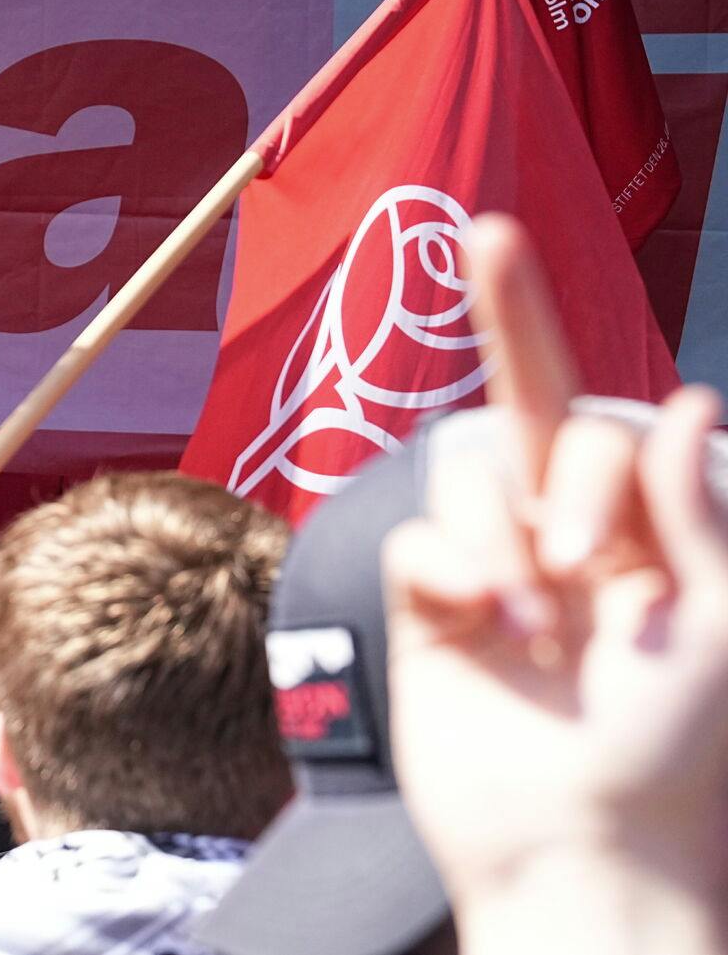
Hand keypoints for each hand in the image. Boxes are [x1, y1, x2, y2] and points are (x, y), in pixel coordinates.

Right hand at [385, 216, 727, 944]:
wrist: (577, 848)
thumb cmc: (671, 750)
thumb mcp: (719, 625)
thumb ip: (696, 512)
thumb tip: (680, 402)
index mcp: (644, 529)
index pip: (601, 415)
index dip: (569, 380)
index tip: (501, 269)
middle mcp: (564, 531)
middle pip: (520, 393)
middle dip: (502, 305)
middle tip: (517, 320)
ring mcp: (489, 565)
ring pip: (468, 470)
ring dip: (507, 537)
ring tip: (536, 627)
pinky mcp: (428, 606)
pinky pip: (419, 538)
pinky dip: (450, 568)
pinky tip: (480, 623)